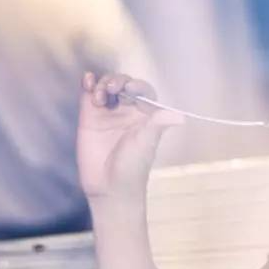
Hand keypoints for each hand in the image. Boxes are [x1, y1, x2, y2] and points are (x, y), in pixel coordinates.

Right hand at [77, 72, 184, 203]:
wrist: (109, 187)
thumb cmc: (133, 166)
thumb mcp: (147, 143)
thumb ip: (158, 125)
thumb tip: (182, 117)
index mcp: (145, 114)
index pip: (142, 91)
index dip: (136, 86)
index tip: (129, 89)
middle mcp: (127, 109)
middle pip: (123, 84)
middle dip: (117, 81)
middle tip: (111, 89)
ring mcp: (108, 111)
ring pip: (105, 86)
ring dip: (102, 83)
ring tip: (99, 95)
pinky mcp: (90, 116)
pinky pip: (89, 95)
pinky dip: (88, 84)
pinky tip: (87, 81)